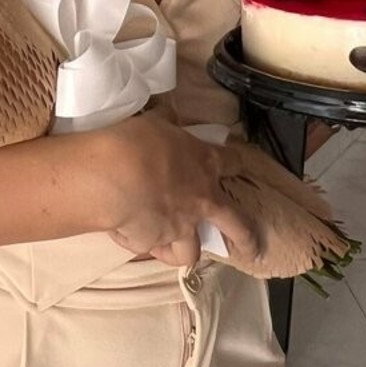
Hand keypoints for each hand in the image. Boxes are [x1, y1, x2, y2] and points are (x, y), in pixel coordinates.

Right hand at [99, 110, 260, 268]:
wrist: (112, 175)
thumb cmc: (137, 141)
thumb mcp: (155, 122)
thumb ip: (166, 122)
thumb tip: (167, 114)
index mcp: (205, 164)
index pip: (232, 162)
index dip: (234, 162)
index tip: (235, 164)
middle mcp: (200, 201)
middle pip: (237, 226)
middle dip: (247, 239)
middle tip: (253, 249)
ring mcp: (179, 228)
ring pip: (193, 252)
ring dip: (188, 249)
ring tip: (180, 248)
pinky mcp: (152, 244)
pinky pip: (149, 247)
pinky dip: (144, 242)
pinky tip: (131, 235)